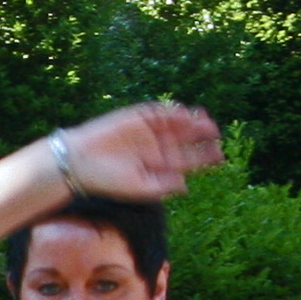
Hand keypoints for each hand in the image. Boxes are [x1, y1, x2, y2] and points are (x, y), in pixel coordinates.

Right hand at [60, 104, 222, 199]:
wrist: (80, 161)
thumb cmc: (108, 181)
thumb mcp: (139, 188)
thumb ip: (163, 186)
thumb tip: (186, 185)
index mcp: (162, 166)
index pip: (190, 160)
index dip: (206, 156)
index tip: (220, 155)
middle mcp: (159, 147)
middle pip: (188, 139)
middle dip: (203, 136)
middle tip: (216, 133)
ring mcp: (150, 131)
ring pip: (177, 123)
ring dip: (192, 121)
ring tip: (205, 120)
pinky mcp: (138, 117)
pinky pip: (159, 112)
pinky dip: (171, 111)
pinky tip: (183, 113)